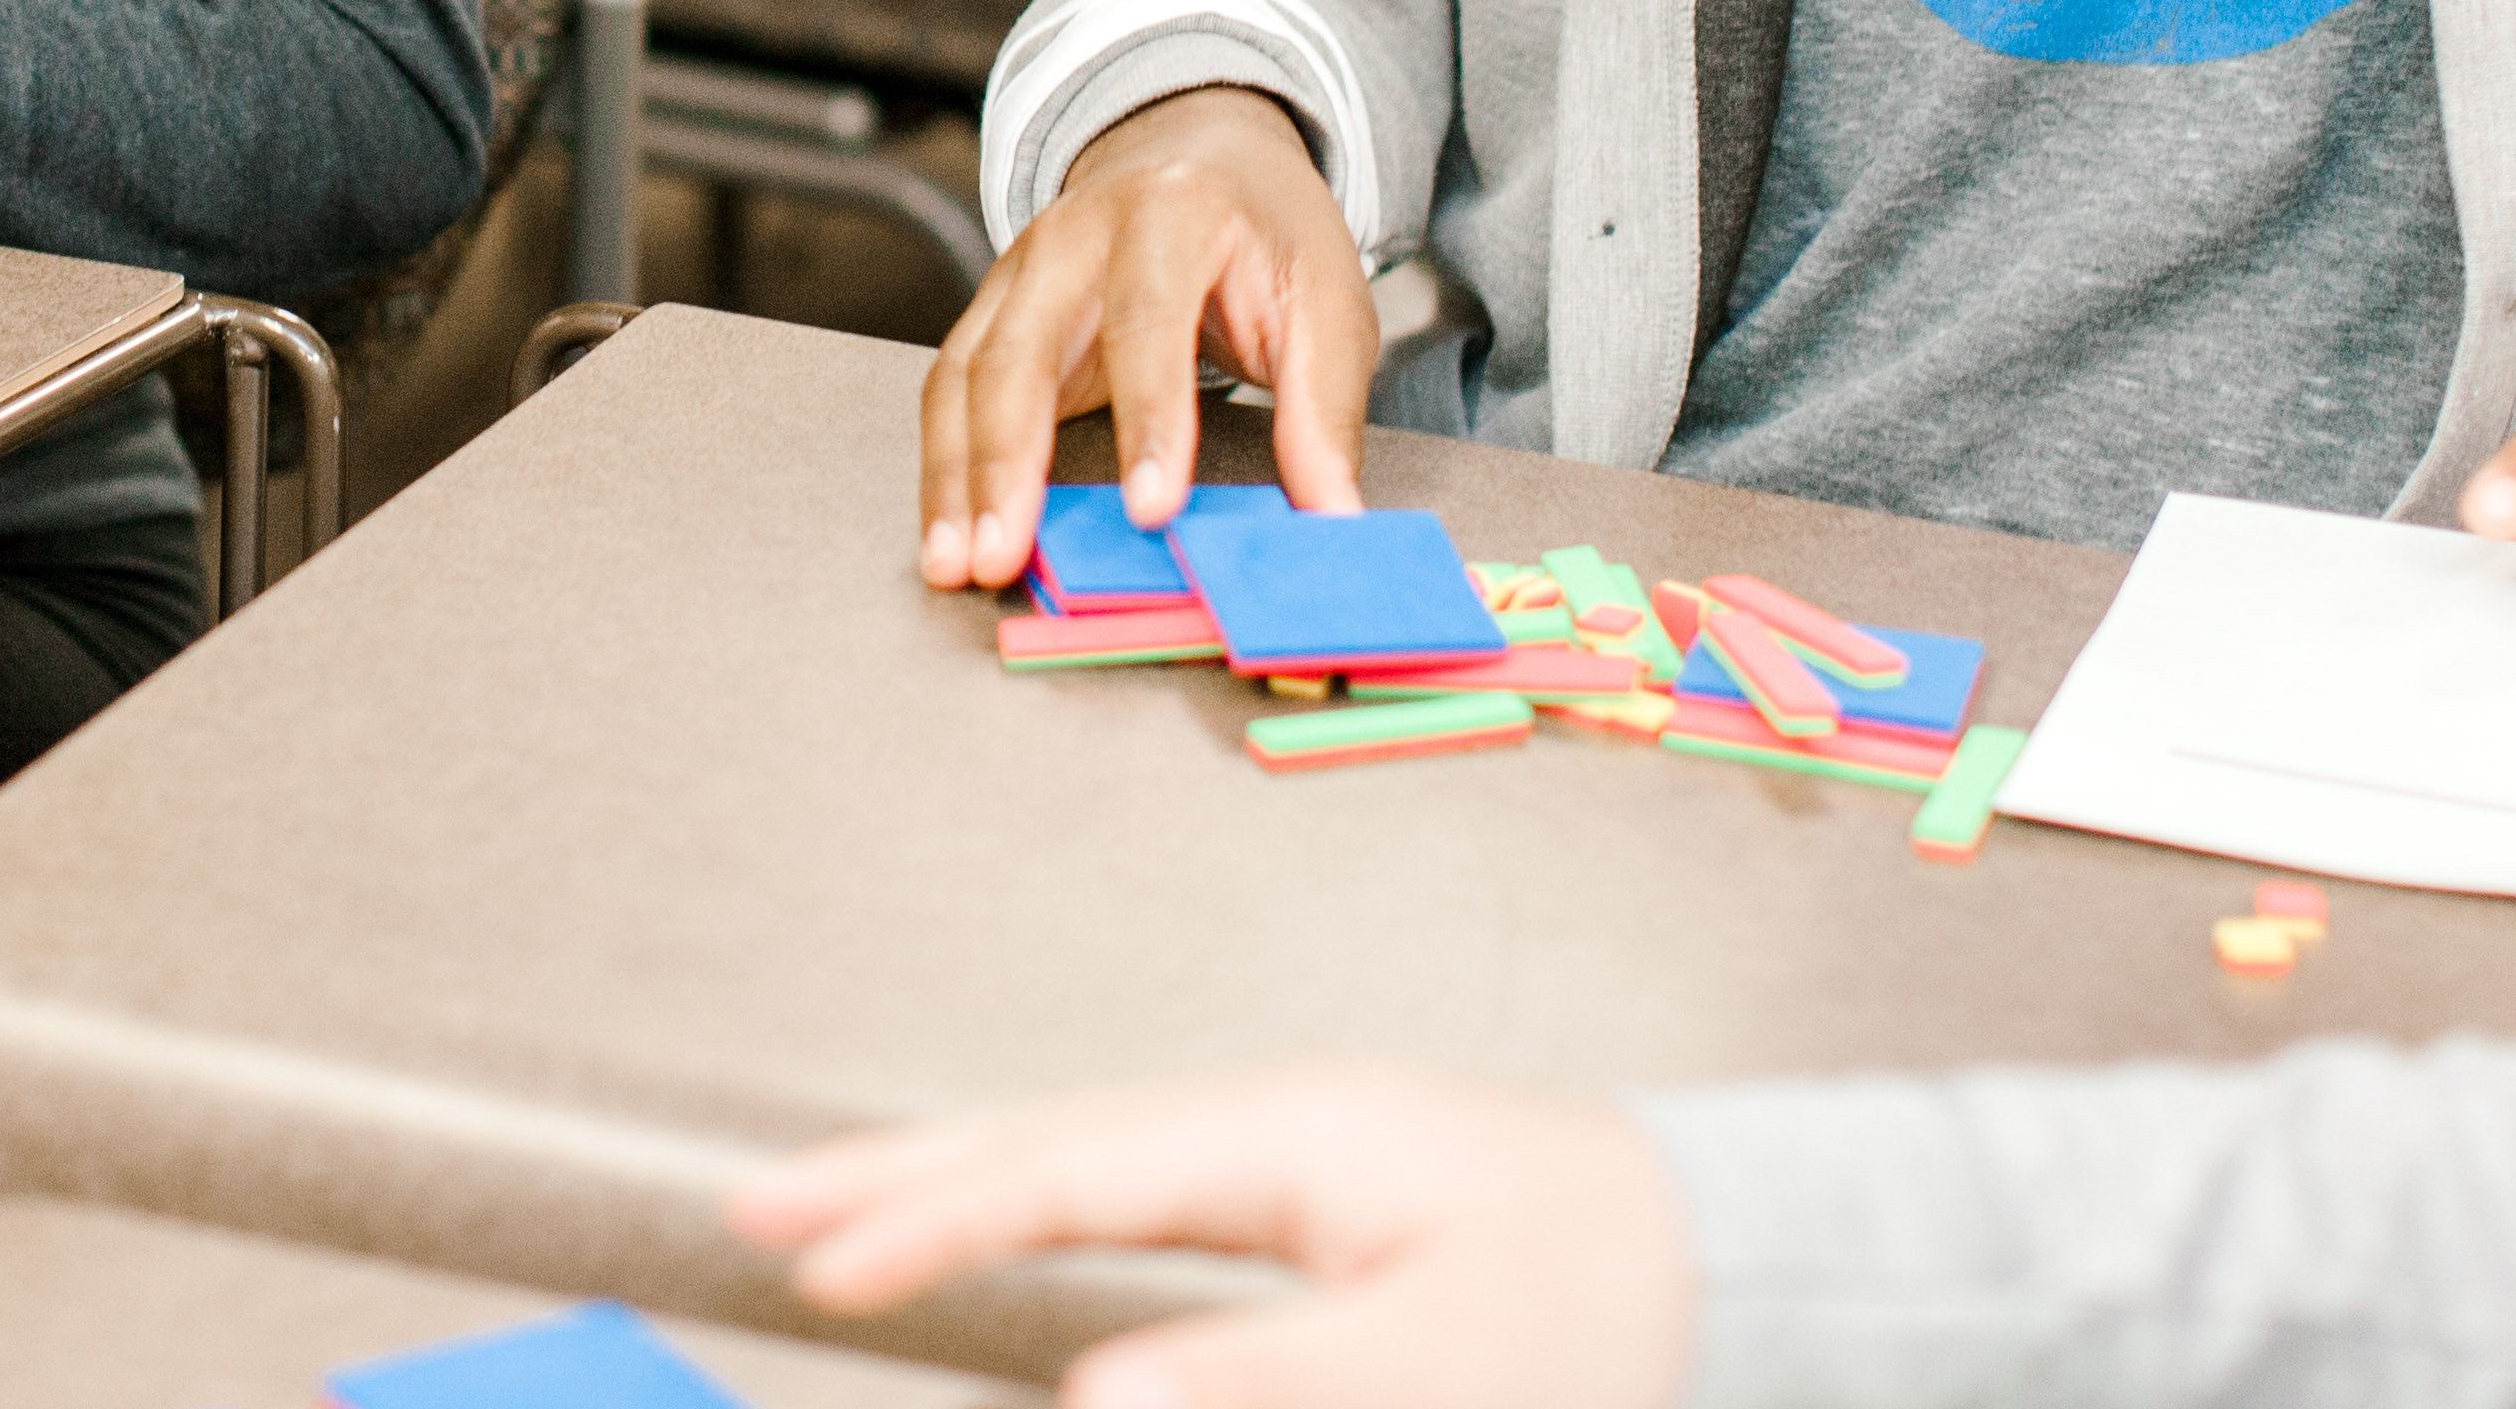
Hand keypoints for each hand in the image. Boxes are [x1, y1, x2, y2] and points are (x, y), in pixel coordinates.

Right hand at [732, 1064, 1691, 1408]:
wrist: (1757, 1263)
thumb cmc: (1634, 1297)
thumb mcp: (1454, 1358)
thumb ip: (1272, 1377)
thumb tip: (1094, 1399)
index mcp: (1299, 1136)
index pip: (1069, 1173)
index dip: (933, 1218)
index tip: (816, 1265)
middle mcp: (1282, 1133)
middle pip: (1050, 1144)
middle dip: (899, 1172)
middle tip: (758, 1207)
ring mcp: (1302, 1167)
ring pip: (1086, 1171)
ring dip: (960, 1191)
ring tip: (843, 1222)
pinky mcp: (1328, 1220)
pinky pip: (1149, 1208)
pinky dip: (1048, 1218)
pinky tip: (1007, 1242)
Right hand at [919, 86, 1376, 593]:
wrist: (1200, 154)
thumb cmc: (1265, 234)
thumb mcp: (1327, 301)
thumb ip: (1325, 409)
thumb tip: (1335, 519)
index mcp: (1171, 214)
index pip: (1149, 321)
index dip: (1149, 418)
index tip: (1152, 510)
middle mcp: (1074, 235)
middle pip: (1022, 349)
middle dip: (1006, 460)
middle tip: (1002, 554)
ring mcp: (1019, 270)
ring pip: (965, 374)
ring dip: (954, 477)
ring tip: (955, 563)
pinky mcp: (993, 313)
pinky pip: (951, 391)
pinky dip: (944, 467)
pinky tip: (949, 533)